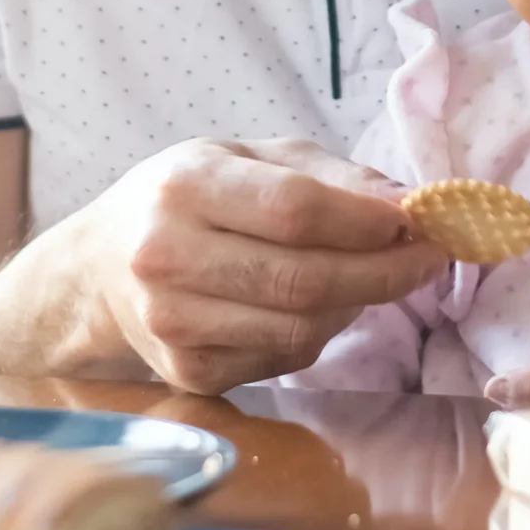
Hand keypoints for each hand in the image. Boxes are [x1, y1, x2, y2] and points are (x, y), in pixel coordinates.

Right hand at [71, 138, 450, 394]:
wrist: (101, 269)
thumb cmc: (189, 200)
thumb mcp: (249, 158)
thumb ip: (330, 176)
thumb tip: (410, 205)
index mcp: (186, 185)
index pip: (295, 209)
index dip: (366, 221)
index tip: (417, 221)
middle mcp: (167, 255)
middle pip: (304, 279)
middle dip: (384, 272)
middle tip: (428, 259)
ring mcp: (172, 322)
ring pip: (301, 328)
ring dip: (357, 305)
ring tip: (372, 276)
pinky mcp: (187, 371)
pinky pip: (283, 359)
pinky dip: (319, 334)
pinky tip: (318, 306)